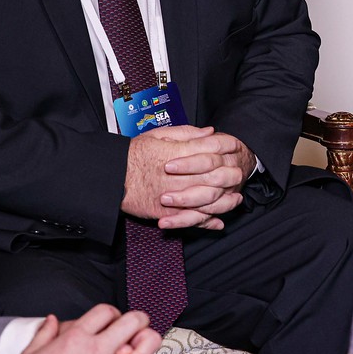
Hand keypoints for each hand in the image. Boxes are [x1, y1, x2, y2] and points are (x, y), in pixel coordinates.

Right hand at [16, 306, 158, 353]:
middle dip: (139, 322)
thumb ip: (45, 332)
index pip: (106, 311)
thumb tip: (52, 320)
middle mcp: (96, 350)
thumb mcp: (32, 352)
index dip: (112, 313)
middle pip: (134, 322)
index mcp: (77, 336)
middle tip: (137, 329)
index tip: (111, 322)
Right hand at [121, 125, 255, 228]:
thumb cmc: (133, 154)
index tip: (235, 146)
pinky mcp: (167, 211)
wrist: (111, 178)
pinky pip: (191, 218)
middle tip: (241, 173)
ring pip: (207, 199)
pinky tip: (217, 221)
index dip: (226, 147)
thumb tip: (209, 132)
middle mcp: (179, 174)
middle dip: (230, 175)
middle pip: (214, 175)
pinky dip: (206, 221)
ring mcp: (174, 195)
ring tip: (235, 199)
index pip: (210, 148)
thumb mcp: (158, 135)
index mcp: (177, 152)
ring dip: (224, 200)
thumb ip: (186, 133)